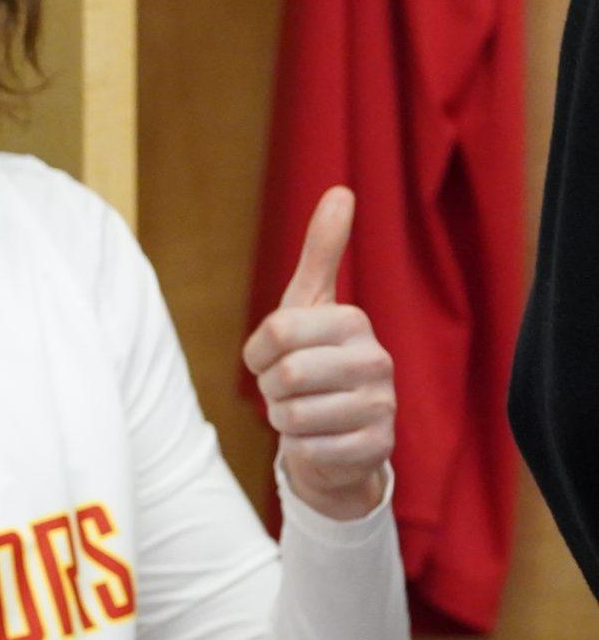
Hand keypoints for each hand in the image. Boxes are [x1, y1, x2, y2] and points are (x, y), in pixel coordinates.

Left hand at [243, 187, 393, 519]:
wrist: (340, 436)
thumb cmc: (316, 363)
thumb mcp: (310, 307)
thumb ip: (322, 252)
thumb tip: (341, 191)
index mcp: (353, 321)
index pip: (276, 332)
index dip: (256, 353)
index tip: (268, 358)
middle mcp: (376, 360)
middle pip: (283, 376)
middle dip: (270, 390)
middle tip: (289, 391)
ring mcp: (382, 405)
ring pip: (292, 416)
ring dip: (284, 420)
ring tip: (306, 413)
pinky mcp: (377, 447)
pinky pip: (308, 449)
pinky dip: (301, 449)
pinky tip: (320, 440)